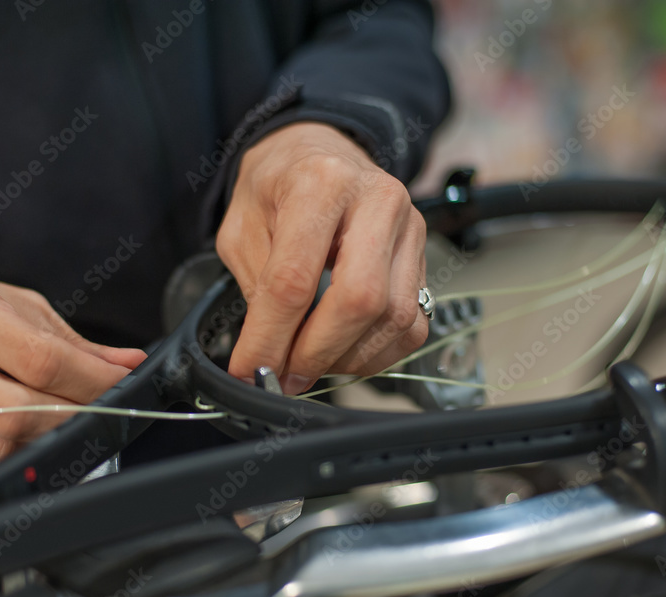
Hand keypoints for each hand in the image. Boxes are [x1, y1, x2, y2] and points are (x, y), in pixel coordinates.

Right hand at [0, 266, 145, 481]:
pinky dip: (10, 461)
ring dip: (45, 444)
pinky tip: (24, 441)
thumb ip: (73, 342)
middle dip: (73, 419)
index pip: (39, 359)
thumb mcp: (14, 304)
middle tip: (100, 414)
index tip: (121, 386)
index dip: (91, 382)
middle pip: (18, 413)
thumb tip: (129, 366)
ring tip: (62, 426)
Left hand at [218, 122, 428, 393]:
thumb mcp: (241, 228)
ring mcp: (409, 228)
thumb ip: (257, 290)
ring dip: (346, 357)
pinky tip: (343, 352)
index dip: (270, 337)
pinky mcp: (424, 255)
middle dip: (317, 352)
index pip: (296, 279)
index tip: (250, 369)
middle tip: (285, 375)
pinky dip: (376, 353)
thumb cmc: (276, 187)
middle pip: (359, 300)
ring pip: (393, 318)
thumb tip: (267, 356)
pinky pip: (412, 324)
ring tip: (309, 362)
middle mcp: (377, 200)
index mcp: (320, 183)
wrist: (317, 152)